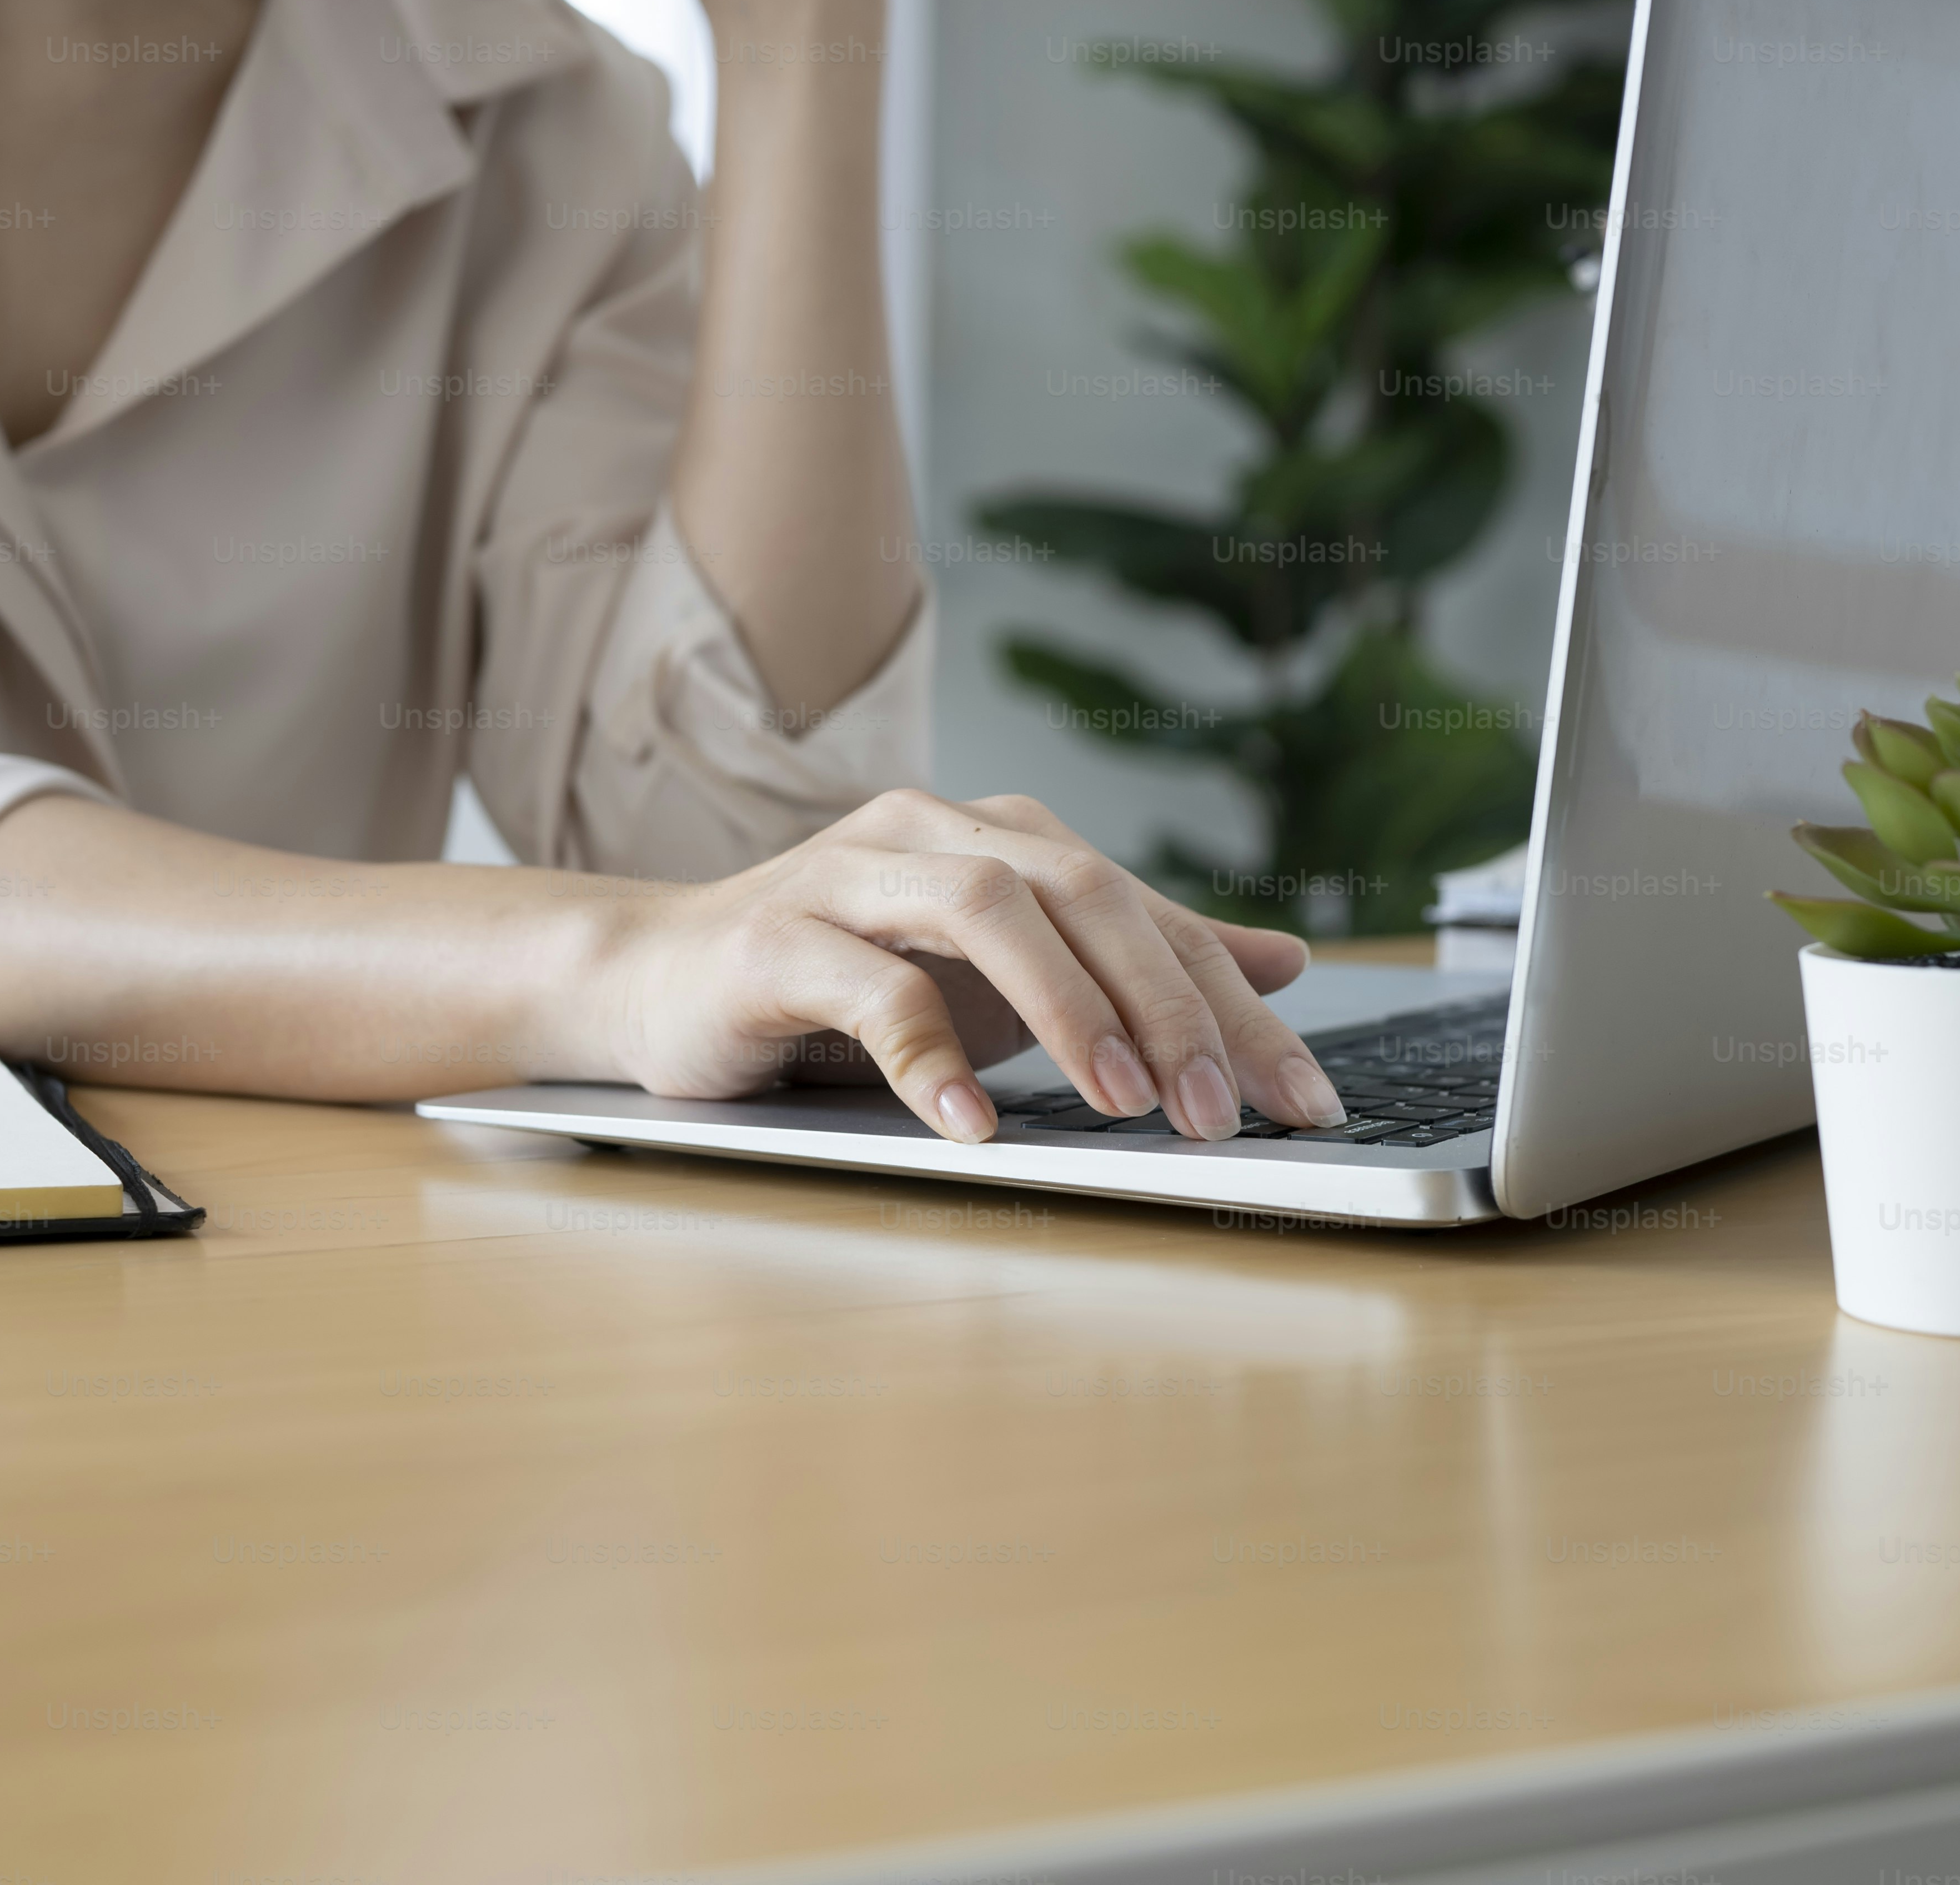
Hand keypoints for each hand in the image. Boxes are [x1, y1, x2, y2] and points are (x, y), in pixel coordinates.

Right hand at [594, 791, 1355, 1144]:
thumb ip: (1131, 960)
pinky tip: (975, 1126)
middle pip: (1083, 892)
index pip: (1147, 913)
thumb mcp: (1006, 977)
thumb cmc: (844, 983)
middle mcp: (934, 832)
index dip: (1235, 1003)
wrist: (656, 979)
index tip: (1303, 1098)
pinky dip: (932, 1059)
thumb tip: (1280, 962)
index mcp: (1002, 838)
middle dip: (1169, 1003)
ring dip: (1069, 1011)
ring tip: (1123, 1103)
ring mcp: (848, 877)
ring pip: (987, 911)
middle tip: (1220, 1110)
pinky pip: (869, 990)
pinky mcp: (773, 939)